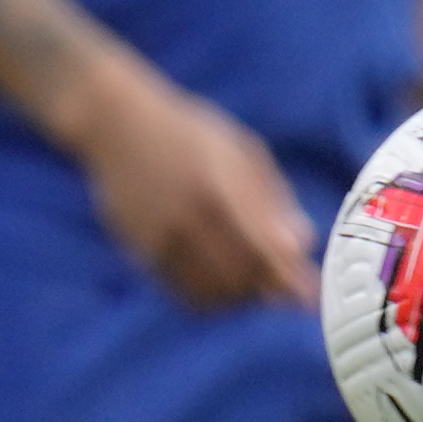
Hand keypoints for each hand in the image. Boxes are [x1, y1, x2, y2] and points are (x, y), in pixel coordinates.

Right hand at [57, 59, 315, 309]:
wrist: (116, 124)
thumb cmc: (190, 133)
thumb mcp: (242, 151)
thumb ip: (273, 198)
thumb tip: (302, 245)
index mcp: (221, 189)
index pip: (262, 249)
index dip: (288, 280)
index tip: (306, 297)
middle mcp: (188, 217)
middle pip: (239, 277)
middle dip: (267, 290)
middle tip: (283, 289)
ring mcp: (159, 235)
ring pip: (210, 291)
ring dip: (238, 297)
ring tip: (252, 284)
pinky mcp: (139, 248)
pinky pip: (180, 290)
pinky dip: (208, 296)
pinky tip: (221, 283)